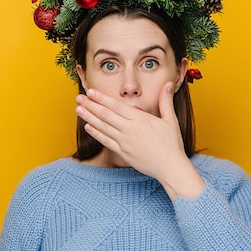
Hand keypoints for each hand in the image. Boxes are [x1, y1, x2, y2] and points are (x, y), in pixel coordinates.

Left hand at [75, 82, 204, 199]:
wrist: (170, 168)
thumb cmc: (172, 144)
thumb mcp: (170, 120)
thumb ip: (166, 101)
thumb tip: (168, 83)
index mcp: (140, 119)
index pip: (117, 105)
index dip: (102, 98)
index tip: (91, 91)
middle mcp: (130, 130)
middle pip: (105, 115)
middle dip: (90, 105)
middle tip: (78, 97)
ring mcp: (124, 142)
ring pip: (103, 127)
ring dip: (89, 118)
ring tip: (78, 109)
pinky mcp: (122, 153)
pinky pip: (106, 141)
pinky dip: (96, 134)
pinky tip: (88, 127)